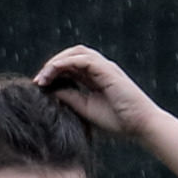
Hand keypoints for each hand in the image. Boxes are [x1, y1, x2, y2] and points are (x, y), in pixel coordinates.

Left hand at [37, 45, 158, 137]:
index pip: (70, 65)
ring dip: (56, 61)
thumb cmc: (116, 120)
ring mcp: (105, 68)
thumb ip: (68, 96)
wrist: (139, 125)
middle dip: (52, 63)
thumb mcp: (84, 108)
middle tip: (38, 80)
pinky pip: (84, 59)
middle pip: (72, 54)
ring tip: (42, 77)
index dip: (52, 71)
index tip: (38, 85)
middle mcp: (100, 69)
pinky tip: (52, 72)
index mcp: (95, 77)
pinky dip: (65, 63)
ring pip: (77, 52)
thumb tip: (49, 90)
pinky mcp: (109, 71)